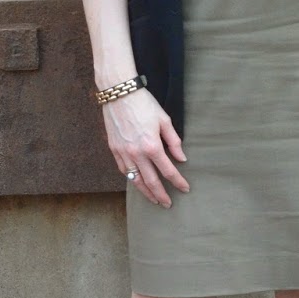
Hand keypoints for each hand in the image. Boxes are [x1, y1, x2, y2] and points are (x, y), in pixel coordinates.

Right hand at [102, 87, 188, 207]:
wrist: (119, 93)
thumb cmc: (144, 104)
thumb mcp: (164, 120)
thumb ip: (174, 141)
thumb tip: (181, 158)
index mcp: (152, 146)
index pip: (168, 171)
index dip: (178, 182)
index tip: (185, 189)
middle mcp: (137, 153)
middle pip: (151, 181)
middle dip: (161, 195)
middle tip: (168, 204)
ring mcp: (124, 153)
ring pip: (135, 180)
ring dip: (146, 192)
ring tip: (154, 200)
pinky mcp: (114, 149)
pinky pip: (124, 170)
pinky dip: (132, 179)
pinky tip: (137, 183)